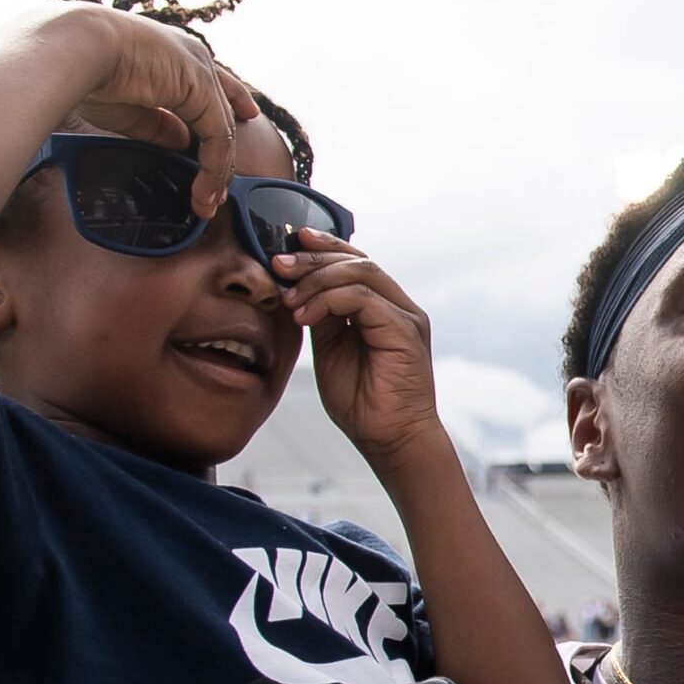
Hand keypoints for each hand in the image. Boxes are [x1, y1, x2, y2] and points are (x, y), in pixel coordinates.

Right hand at [57, 5, 261, 216]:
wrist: (80, 48)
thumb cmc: (90, 71)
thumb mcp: (131, 107)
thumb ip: (159, 124)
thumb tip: (181, 141)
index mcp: (175, 54)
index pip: (212, 82)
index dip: (232, 100)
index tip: (248, 115)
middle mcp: (193, 57)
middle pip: (222, 111)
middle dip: (222, 156)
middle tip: (215, 192)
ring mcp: (201, 70)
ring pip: (221, 130)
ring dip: (216, 172)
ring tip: (206, 203)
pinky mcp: (203, 88)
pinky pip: (218, 137)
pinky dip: (213, 169)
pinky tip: (203, 192)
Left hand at [272, 231, 449, 476]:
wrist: (390, 440)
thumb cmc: (363, 404)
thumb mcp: (330, 351)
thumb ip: (321, 318)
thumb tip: (296, 288)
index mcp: (382, 308)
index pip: (354, 262)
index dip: (323, 247)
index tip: (288, 244)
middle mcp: (398, 307)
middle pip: (356, 261)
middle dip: (312, 258)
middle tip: (278, 264)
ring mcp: (405, 316)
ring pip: (360, 273)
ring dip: (316, 279)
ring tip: (288, 298)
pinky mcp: (405, 330)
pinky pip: (363, 298)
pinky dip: (329, 301)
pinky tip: (305, 316)